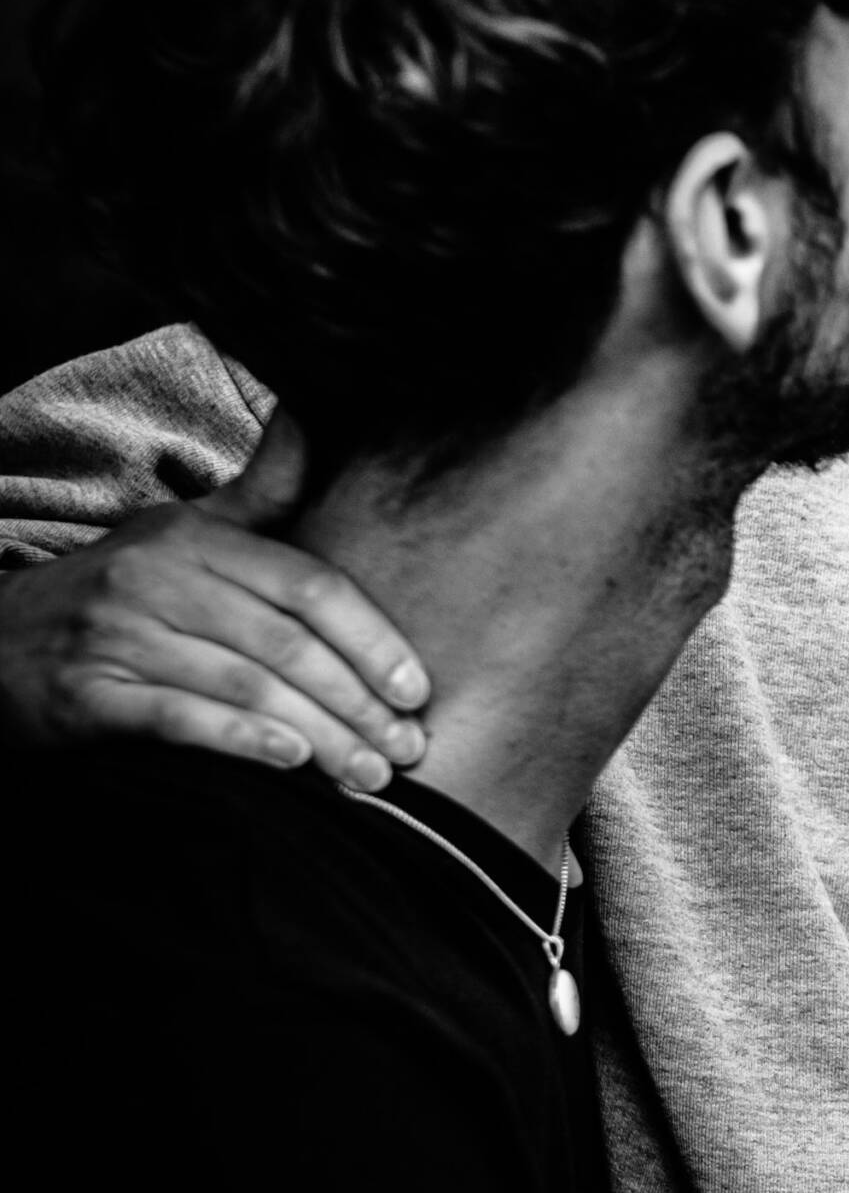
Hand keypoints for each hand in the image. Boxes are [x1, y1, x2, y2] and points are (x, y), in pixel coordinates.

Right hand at [0, 413, 428, 787]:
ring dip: (318, 736)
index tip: (417, 688)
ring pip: (244, 688)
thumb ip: (258, 494)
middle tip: (407, 747)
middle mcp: (159, 581)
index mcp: (195, 539)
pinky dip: (240, 742)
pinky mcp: (86, 697)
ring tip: (366, 772)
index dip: (372, 639)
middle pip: (286, 644)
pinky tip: (291, 762)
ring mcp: (119, 638)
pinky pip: (177, 719)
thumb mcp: (183, 531)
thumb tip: (310, 419)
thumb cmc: (116, 589)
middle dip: (357, 702)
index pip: (308, 585)